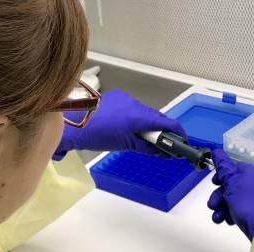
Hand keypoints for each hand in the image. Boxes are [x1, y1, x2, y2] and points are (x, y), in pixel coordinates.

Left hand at [54, 89, 185, 159]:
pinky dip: (136, 119)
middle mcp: (134, 104)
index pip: (166, 122)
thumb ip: (147, 147)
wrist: (71, 123)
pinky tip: (129, 128)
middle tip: (164, 145)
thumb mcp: (125, 145)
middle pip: (156, 117)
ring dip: (148, 125)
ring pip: (145, 113)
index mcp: (138, 116)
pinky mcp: (117, 97)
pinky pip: (133, 108)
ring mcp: (125, 99)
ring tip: (143, 138)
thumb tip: (162, 153)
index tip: (182, 142)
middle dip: (162, 131)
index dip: (177, 133)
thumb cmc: (95, 136)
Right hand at [207, 150, 253, 239]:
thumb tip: (217, 150)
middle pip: (234, 186)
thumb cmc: (249, 204)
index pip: (235, 168)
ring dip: (223, 208)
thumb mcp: (232, 184)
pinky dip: (235, 215)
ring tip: (218, 218)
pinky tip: (229, 222)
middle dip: (219, 196)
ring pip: (238, 200)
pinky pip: (246, 210)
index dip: (222, 176)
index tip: (214, 183)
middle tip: (212, 205)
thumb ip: (223, 168)